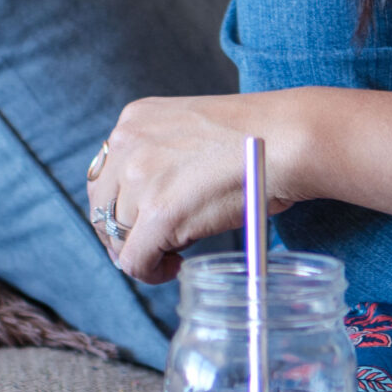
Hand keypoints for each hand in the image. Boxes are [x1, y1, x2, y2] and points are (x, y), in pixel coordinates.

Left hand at [85, 87, 391, 283]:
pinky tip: (173, 268)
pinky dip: (150, 272)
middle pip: (102, 207)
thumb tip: (147, 204)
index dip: (123, 205)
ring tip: (177, 251)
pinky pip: (134, 261)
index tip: (144, 221)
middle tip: (155, 246)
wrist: (289, 138)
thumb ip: (161, 154)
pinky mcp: (158, 215)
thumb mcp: (192, 128)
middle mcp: (128, 143)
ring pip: (118, 237)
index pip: (105, 175)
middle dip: (125, 232)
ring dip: (144, 250)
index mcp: (134, 119)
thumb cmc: (258, 137)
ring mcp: (141, 179)